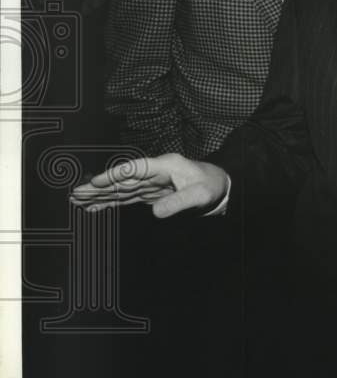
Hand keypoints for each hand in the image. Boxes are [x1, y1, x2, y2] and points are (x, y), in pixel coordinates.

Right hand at [70, 153, 228, 217]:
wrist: (219, 186)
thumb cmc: (211, 185)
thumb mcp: (199, 194)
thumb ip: (179, 202)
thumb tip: (155, 212)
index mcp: (165, 165)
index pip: (136, 169)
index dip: (116, 175)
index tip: (97, 181)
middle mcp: (154, 173)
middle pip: (122, 179)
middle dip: (98, 186)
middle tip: (75, 193)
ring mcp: (151, 183)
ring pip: (121, 189)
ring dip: (99, 195)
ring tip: (77, 200)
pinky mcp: (150, 194)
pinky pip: (126, 198)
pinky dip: (110, 202)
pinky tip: (94, 207)